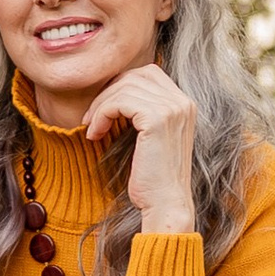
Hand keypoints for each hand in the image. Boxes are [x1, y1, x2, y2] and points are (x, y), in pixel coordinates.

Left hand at [82, 65, 198, 235]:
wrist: (165, 203)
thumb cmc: (153, 176)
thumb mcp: (150, 136)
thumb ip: (142, 111)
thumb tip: (114, 89)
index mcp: (184, 103)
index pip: (148, 72)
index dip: (120, 84)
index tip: (103, 107)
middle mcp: (183, 101)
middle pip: (134, 75)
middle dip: (107, 92)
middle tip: (90, 117)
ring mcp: (173, 108)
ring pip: (124, 87)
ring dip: (100, 106)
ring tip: (92, 128)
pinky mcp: (157, 119)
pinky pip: (120, 102)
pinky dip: (102, 114)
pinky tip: (95, 134)